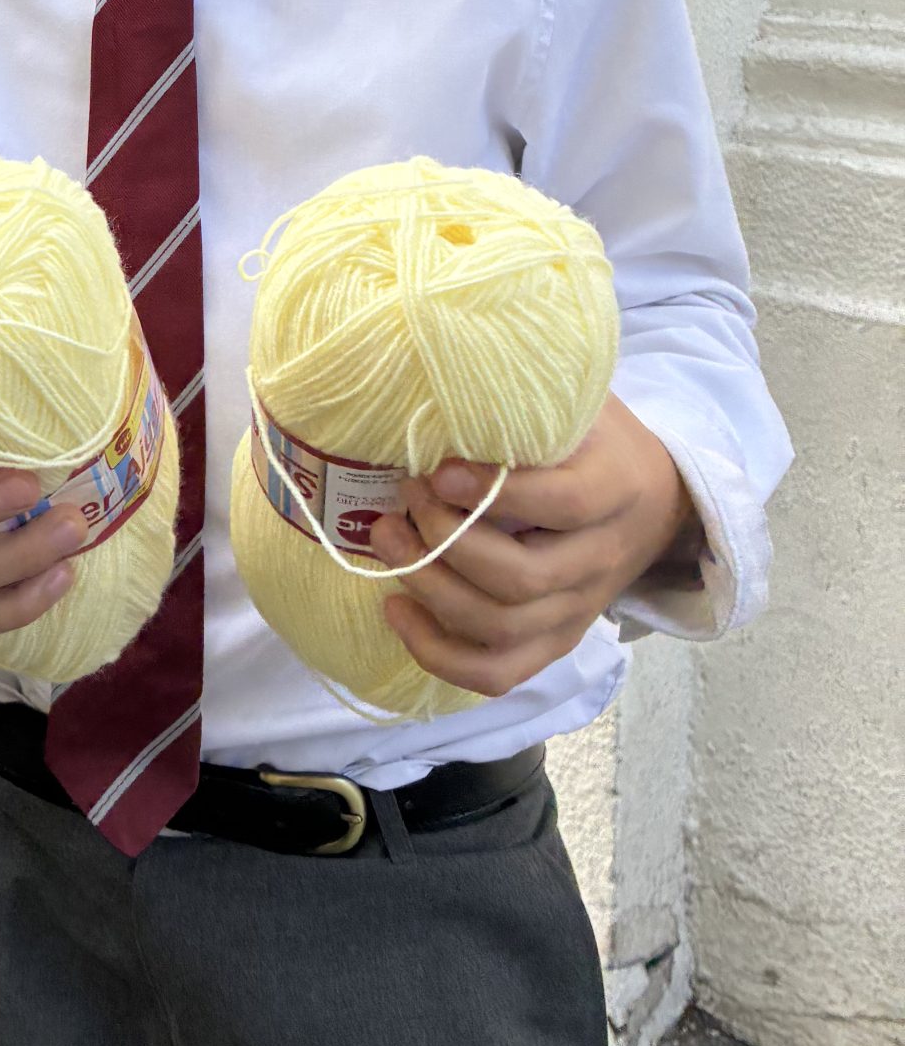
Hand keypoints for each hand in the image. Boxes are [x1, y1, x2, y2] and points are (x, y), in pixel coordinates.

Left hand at [365, 393, 699, 697]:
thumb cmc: (597, 441)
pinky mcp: (555, 640)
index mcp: (616, 489)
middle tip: (404, 498)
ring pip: (502, 627)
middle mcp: (602, 559)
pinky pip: (498, 672)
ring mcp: (578, 608)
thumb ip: (526, 397)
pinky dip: (439, 653)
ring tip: (388, 540)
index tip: (438, 470)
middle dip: (446, 542)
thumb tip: (443, 373)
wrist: (658, 502)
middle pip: (521, 578)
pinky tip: (395, 610)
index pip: (563, 503)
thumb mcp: (580, 403)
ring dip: (431, 590)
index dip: (495, 493)